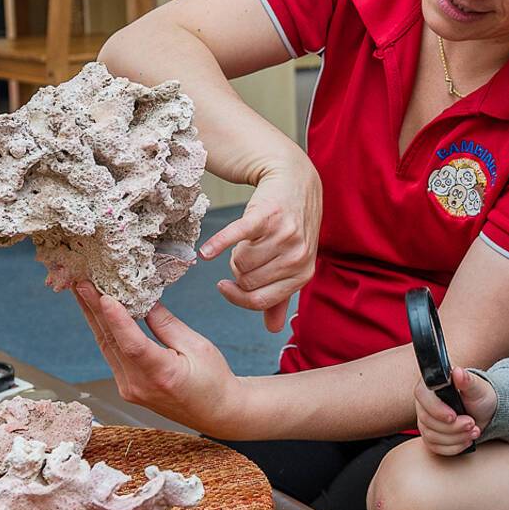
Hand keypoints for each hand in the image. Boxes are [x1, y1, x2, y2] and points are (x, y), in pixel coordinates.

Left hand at [73, 281, 241, 435]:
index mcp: (163, 375)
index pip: (133, 346)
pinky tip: (99, 314)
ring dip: (95, 318)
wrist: (216, 413)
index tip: (104, 297)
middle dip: (94, 309)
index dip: (117, 320)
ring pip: (107, 347)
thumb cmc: (213, 381)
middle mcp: (140, 386)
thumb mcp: (198, 346)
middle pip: (112, 343)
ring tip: (84, 292)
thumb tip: (145, 300)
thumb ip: (168, 324)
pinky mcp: (127, 388)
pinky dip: (106, 331)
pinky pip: (112, 355)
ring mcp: (130, 389)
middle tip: (82, 282)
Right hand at [200, 152, 321, 332]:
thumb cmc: (292, 225)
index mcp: (304, 273)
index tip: (225, 287)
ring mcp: (284, 235)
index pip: (260, 300)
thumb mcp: (294, 261)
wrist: (295, 180)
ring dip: (234, 253)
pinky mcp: (266, 215)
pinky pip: (235, 237)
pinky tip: (205, 252)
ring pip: (240, 263)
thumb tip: (272, 330)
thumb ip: (281, 296)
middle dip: (238, 271)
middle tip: (244, 253)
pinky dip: (218, 244)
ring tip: (246, 240)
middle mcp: (298, 256)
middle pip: (247, 282)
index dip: (238, 298)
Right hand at [413, 367, 496, 455]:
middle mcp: (424, 403)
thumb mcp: (477, 387)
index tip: (453, 416)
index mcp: (431, 385)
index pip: (421, 396)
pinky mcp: (430, 436)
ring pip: (432, 436)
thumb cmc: (479, 396)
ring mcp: (426, 421)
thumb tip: (458, 372)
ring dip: (456, 437)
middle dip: (452, 427)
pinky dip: (455, 446)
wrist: (484, 412)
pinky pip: (436, 447)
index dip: (436, 409)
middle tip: (471, 423)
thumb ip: (467, 380)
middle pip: (427, 421)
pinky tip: (467, 440)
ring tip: (474, 431)